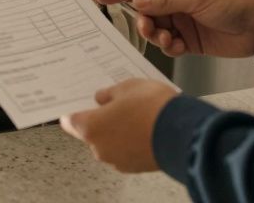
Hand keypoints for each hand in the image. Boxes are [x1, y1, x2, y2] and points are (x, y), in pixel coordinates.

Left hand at [61, 78, 178, 172]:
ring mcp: (117, 160)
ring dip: (117, 132)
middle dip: (101, 120)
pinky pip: (126, 152)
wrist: (183, 133)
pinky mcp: (135, 167)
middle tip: (115, 105)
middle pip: (91, 132)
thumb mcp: (128, 87)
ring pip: (109, 143)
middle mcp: (100, 148)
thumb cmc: (152, 107)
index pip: (70, 121)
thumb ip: (110, 93)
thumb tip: (102, 98)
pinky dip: (131, 142)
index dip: (75, 111)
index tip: (80, 104)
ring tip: (136, 115)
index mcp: (91, 127)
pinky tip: (145, 128)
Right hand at [97, 0, 253, 58]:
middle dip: (143, 21)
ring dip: (156, 36)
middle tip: (149, 27)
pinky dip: (168, 47)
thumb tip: (138, 1)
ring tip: (166, 39)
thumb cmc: (234, 2)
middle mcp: (176, 3)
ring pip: (155, 30)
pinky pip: (169, 45)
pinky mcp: (189, 42)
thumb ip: (166, 1)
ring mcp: (182, 23)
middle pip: (146, 12)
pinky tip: (177, 46)